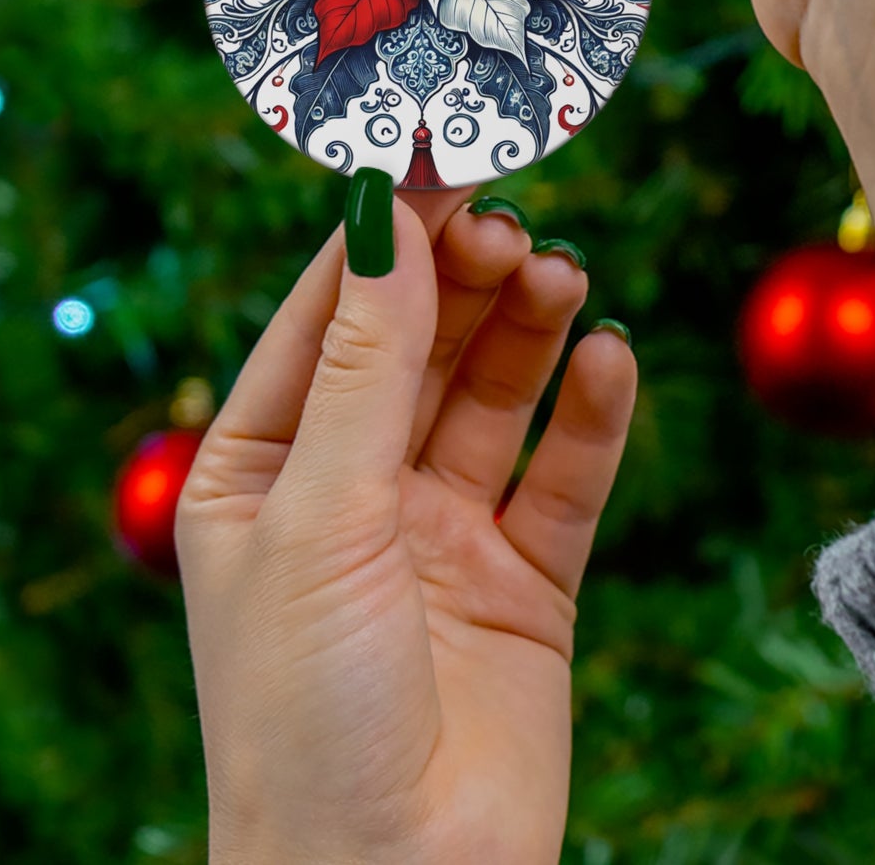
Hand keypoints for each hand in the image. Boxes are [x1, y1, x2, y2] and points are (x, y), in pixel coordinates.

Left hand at [176, 188, 636, 864]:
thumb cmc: (306, 714)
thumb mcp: (321, 516)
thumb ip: (366, 365)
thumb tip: (386, 219)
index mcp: (264, 471)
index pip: (327, 319)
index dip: (383, 239)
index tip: (439, 160)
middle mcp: (355, 491)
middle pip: (422, 346)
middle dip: (465, 280)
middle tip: (513, 224)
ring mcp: (444, 532)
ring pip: (496, 396)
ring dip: (530, 330)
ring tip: (563, 277)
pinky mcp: (527, 579)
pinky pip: (566, 475)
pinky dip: (592, 414)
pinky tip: (610, 360)